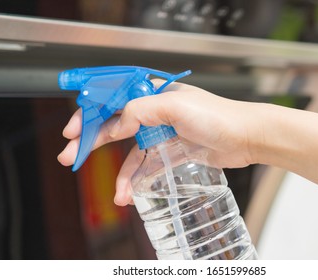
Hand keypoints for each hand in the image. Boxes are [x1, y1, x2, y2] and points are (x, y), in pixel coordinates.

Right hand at [58, 80, 262, 205]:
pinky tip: (130, 194)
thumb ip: (141, 110)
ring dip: (120, 172)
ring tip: (115, 192)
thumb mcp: (175, 106)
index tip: (74, 130)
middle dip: (92, 141)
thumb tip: (117, 123)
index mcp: (154, 93)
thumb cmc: (218, 116)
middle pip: (116, 125)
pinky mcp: (172, 152)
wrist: (247, 137)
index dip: (90, 114)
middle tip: (70, 155)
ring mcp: (163, 133)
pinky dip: (138, 180)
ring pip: (131, 152)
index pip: (113, 100)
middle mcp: (156, 111)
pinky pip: (149, 167)